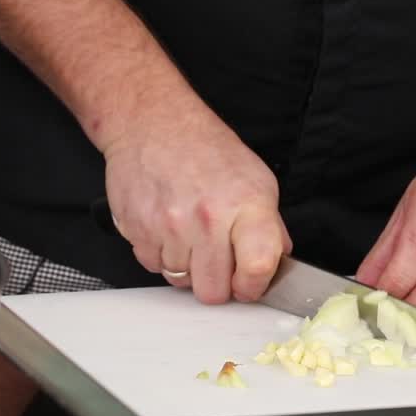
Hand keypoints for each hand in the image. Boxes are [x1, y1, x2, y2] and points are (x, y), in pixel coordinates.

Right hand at [101, 93, 290, 303]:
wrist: (154, 123)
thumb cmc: (206, 149)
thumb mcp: (256, 178)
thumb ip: (270, 225)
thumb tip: (278, 260)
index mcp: (246, 205)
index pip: (257, 267)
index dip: (254, 287)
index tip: (249, 285)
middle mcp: (208, 218)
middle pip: (213, 292)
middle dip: (217, 283)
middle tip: (216, 259)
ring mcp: (169, 226)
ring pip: (181, 281)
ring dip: (186, 266)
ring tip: (189, 232)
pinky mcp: (137, 229)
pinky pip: (152, 266)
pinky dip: (161, 254)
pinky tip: (167, 227)